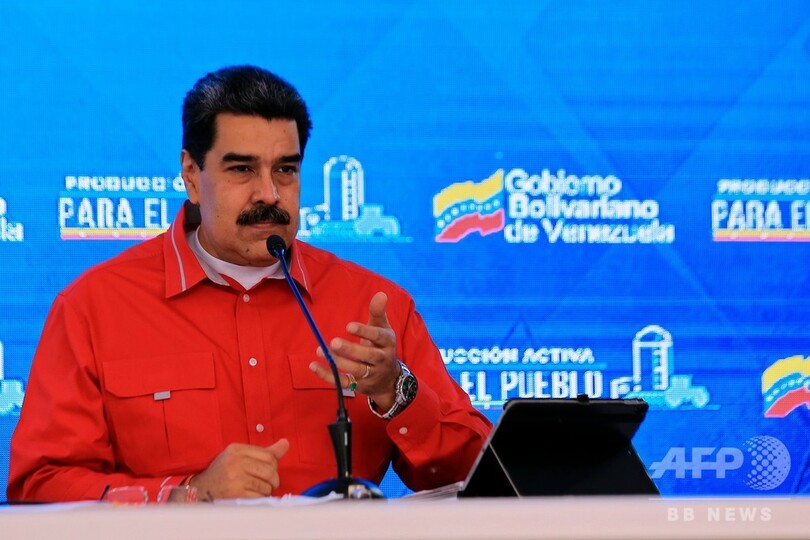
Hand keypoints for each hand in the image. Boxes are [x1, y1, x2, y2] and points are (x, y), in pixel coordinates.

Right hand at [189, 439, 288, 499]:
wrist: (201, 491)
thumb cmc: (224, 472)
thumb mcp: (240, 456)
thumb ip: (264, 452)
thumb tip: (286, 443)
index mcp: (237, 449)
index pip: (269, 455)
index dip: (273, 466)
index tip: (268, 472)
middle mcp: (236, 461)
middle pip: (270, 470)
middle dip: (273, 480)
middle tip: (267, 484)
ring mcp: (235, 477)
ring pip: (266, 485)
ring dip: (266, 491)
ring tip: (256, 490)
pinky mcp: (236, 493)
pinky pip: (259, 497)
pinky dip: (259, 499)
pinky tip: (251, 497)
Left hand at [309, 291, 400, 410]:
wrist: (389, 379)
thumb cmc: (381, 347)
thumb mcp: (382, 329)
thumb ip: (378, 312)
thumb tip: (381, 293)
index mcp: (387, 343)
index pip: (378, 337)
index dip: (365, 332)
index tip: (349, 326)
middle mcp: (381, 359)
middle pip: (368, 356)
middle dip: (351, 350)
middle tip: (334, 342)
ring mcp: (371, 374)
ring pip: (356, 370)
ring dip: (338, 361)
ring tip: (321, 350)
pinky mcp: (359, 386)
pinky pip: (344, 383)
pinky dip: (328, 375)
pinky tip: (314, 366)